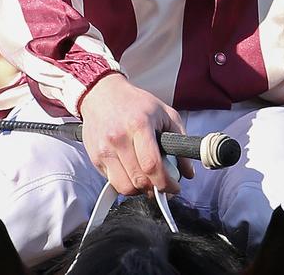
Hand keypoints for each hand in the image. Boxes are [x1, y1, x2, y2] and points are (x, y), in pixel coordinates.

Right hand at [79, 73, 193, 195]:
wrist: (102, 94)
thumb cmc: (135, 103)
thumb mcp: (164, 113)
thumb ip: (180, 140)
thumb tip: (188, 171)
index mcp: (138, 125)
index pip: (152, 165)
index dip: (166, 183)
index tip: (174, 187)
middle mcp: (119, 138)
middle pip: (139, 180)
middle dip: (155, 188)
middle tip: (163, 184)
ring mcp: (104, 149)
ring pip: (124, 187)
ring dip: (139, 190)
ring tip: (147, 180)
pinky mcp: (95, 158)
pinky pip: (112, 183)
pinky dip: (125, 183)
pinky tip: (132, 172)